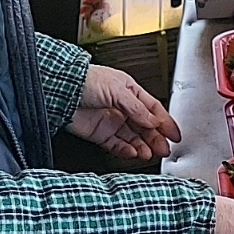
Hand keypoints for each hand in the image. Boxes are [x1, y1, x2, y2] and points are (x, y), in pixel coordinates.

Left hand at [68, 65, 182, 161]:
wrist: (59, 89)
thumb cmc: (85, 80)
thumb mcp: (117, 90)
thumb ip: (137, 109)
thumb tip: (153, 122)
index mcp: (130, 92)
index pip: (153, 110)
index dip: (165, 122)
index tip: (174, 135)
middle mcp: (122, 108)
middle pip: (145, 127)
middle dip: (156, 138)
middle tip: (165, 149)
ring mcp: (111, 121)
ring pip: (133, 138)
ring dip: (143, 146)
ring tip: (150, 153)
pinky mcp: (100, 134)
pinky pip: (117, 145)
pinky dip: (126, 150)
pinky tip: (134, 152)